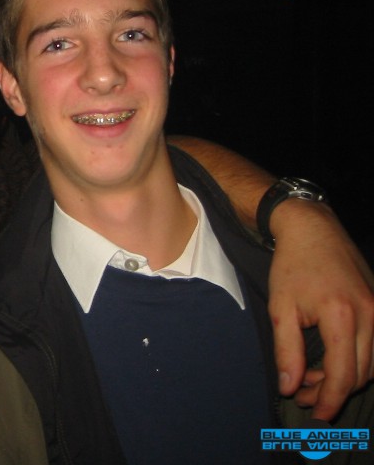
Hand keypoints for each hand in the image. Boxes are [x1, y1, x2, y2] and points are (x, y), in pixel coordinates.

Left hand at [268, 199, 373, 420]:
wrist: (313, 230)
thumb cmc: (293, 266)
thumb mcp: (281, 308)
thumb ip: (287, 350)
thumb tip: (289, 386)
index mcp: (342, 315)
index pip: (344, 375)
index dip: (330, 400)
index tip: (314, 414)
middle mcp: (371, 315)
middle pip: (361, 374)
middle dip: (332, 391)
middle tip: (302, 394)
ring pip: (372, 364)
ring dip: (345, 378)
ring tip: (311, 377)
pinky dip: (355, 361)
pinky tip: (329, 360)